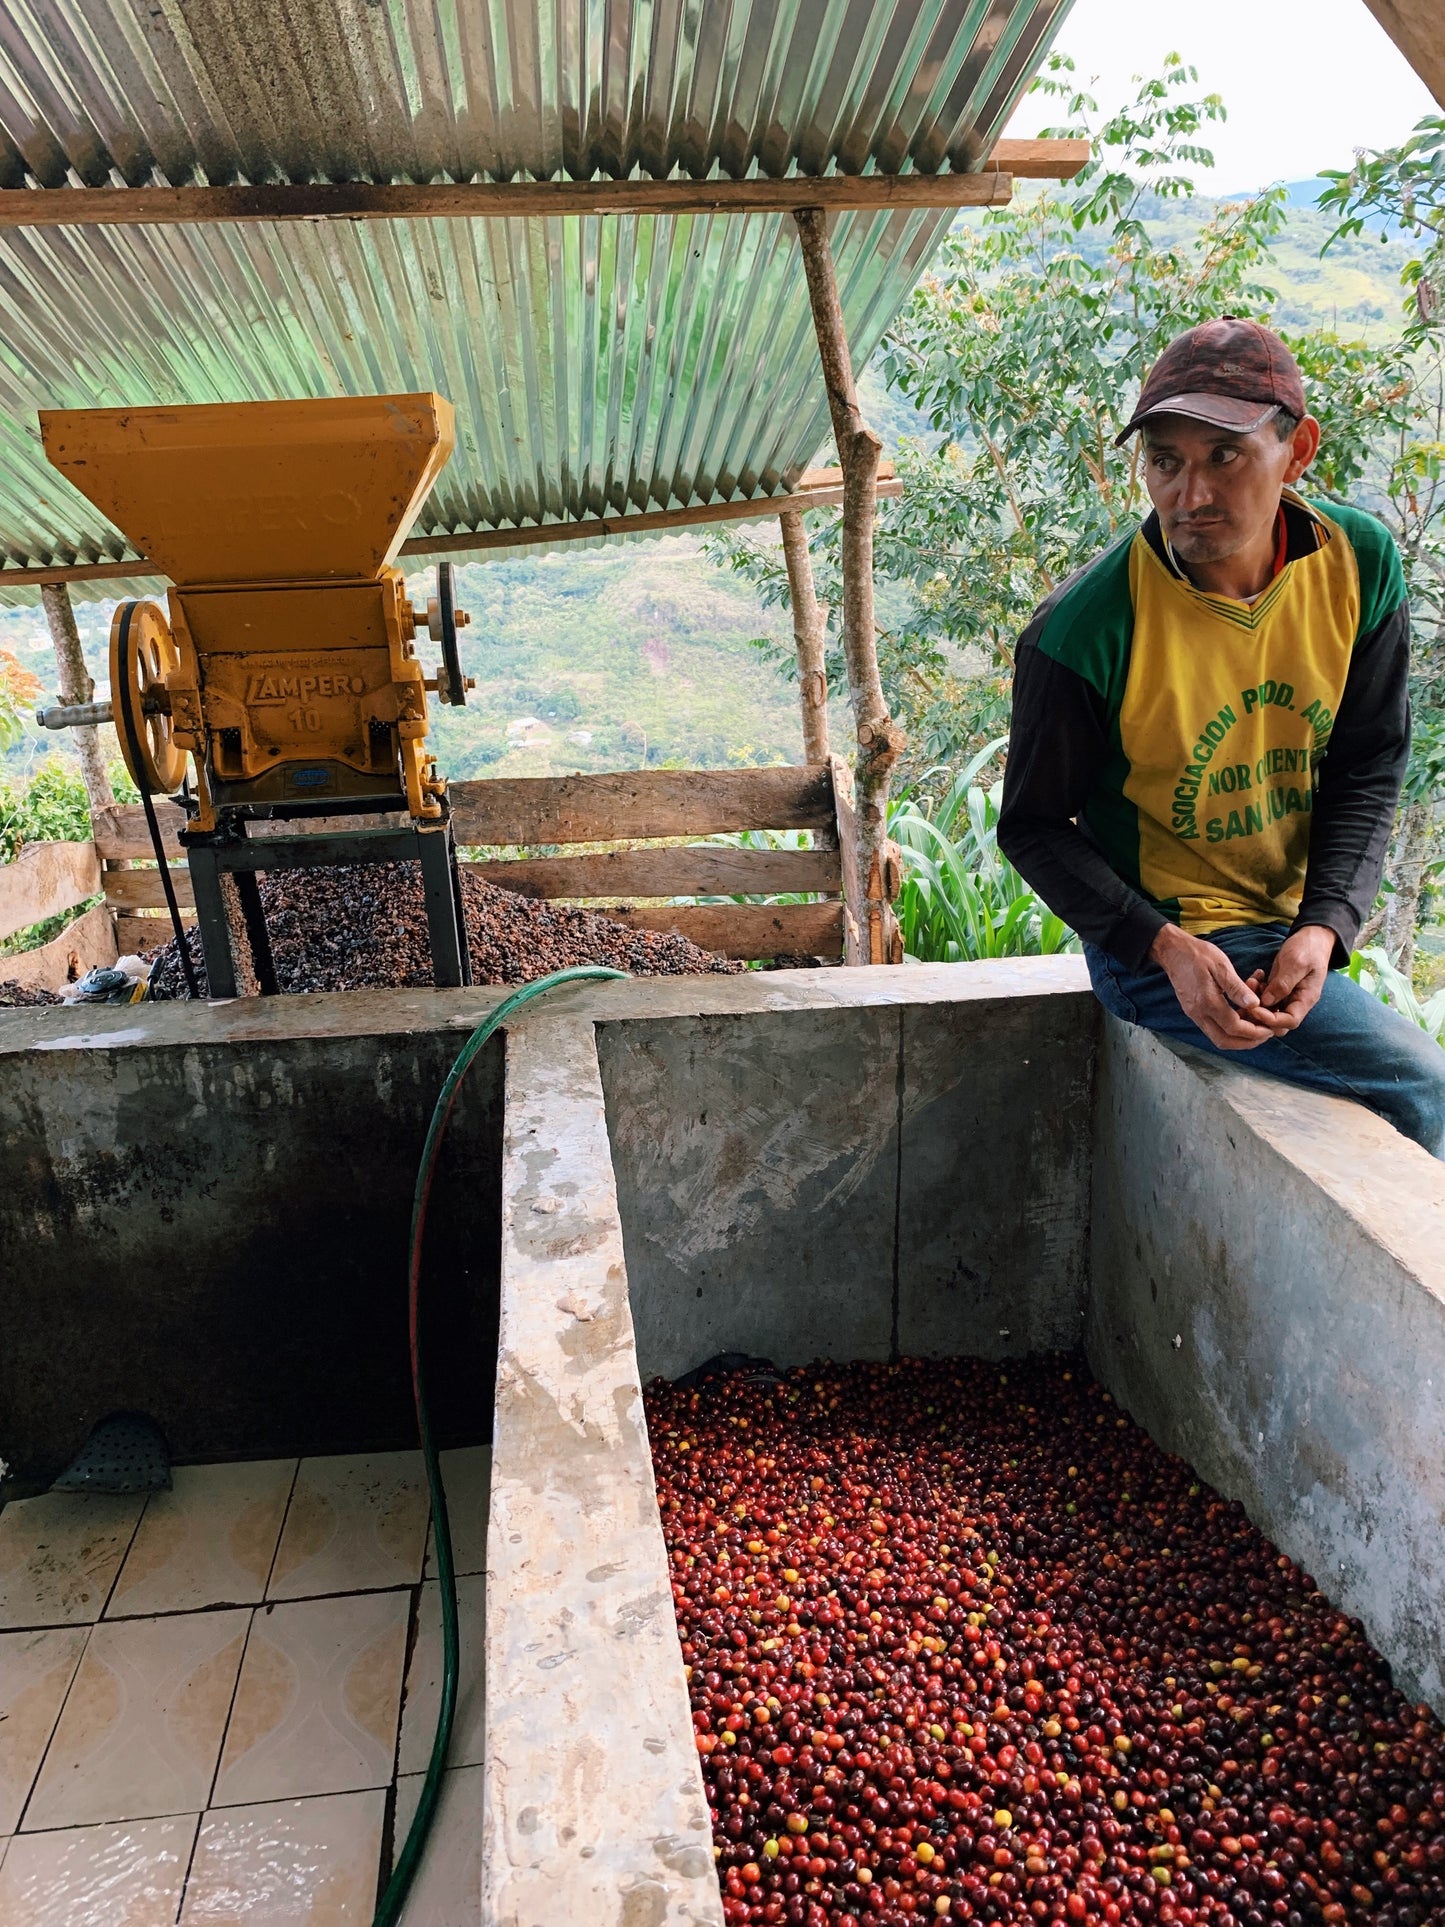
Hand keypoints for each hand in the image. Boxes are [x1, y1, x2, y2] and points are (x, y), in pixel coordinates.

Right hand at [1148, 924, 1295, 1050]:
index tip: (1269, 1029)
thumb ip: (1237, 987)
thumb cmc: (1198, 955)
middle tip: (1265, 1035)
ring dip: (1239, 1039)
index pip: (1234, 1027)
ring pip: (1218, 1038)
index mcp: (1207, 1001)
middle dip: (1247, 1042)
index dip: (1254, 1032)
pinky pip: (1213, 1029)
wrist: (1173, 952)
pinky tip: (1242, 1019)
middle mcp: (1199, 1013)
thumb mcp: (1221, 965)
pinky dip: (1230, 1031)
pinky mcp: (1193, 1012)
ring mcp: (1194, 1015)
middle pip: (1224, 1041)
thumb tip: (1254, 1004)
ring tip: (1257, 1029)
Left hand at [1254, 924, 1336, 1028]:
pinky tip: (1255, 977)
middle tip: (1247, 999)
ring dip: (1255, 1001)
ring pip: (1268, 1011)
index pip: (1290, 1021)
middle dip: (1259, 1014)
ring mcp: (1287, 997)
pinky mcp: (1277, 990)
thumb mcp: (1296, 962)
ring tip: (1252, 982)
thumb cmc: (1307, 948)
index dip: (1270, 1020)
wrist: (1312, 937)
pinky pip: (1264, 999)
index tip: (1254, 1008)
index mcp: (1306, 999)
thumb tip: (1267, 1002)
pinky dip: (1256, 991)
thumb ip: (1283, 983)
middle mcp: (1296, 1002)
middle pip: (1277, 1023)